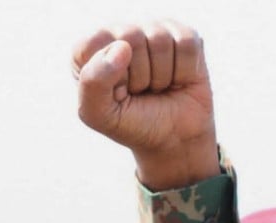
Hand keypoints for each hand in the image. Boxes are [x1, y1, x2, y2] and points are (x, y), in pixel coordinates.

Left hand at [72, 20, 219, 189]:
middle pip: (131, 36)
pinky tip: (176, 80)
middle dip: (138, 75)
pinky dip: (184, 70)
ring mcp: (153, 31)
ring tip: (157, 86)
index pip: (94, 42)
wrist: (172, 139)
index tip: (115, 93)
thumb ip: (93, 82)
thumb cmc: (130, 124)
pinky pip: (187, 44)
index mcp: (89, 51)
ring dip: (161, 75)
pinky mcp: (184, 36)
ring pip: (160, 39)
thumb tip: (122, 47)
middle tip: (139, 92)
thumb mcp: (98, 114)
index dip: (107, 74)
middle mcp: (119, 34)